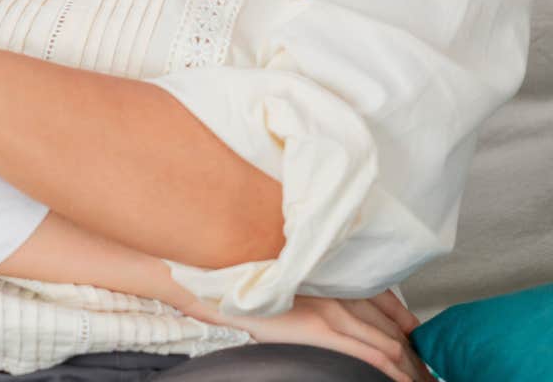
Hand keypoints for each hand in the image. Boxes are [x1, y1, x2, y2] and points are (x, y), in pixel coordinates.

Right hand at [185, 291, 426, 380]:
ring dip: (413, 368)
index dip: (408, 327)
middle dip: (416, 355)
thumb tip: (325, 313)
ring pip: (390, 344)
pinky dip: (396, 372)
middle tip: (430, 375)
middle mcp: (341, 291)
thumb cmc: (249, 285)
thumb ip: (315, 294)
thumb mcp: (289, 285)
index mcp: (335, 278)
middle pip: (393, 328)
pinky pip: (371, 356)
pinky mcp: (323, 330)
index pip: (387, 304)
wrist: (220, 283)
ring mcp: (334, 311)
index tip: (417, 345)